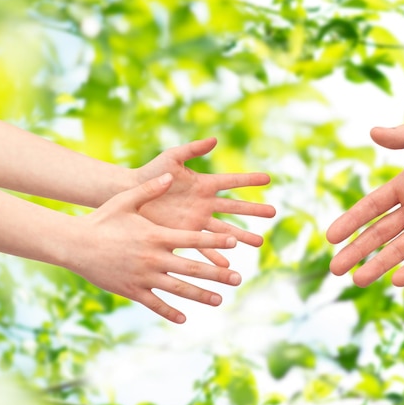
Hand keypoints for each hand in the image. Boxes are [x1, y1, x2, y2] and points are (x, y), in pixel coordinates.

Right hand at [67, 173, 241, 323]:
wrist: (74, 244)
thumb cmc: (101, 220)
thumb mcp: (125, 201)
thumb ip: (150, 190)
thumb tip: (170, 176)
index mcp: (156, 236)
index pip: (193, 239)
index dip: (215, 241)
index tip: (234, 243)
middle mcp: (153, 258)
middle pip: (192, 268)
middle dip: (217, 274)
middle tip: (238, 278)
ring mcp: (143, 277)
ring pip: (178, 289)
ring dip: (201, 295)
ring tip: (220, 300)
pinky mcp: (131, 290)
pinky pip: (154, 304)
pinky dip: (169, 312)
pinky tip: (184, 319)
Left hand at [132, 138, 275, 265]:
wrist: (130, 195)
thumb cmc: (149, 174)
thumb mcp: (171, 158)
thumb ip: (192, 150)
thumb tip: (215, 140)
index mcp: (203, 184)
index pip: (232, 181)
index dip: (249, 180)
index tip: (269, 179)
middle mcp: (204, 203)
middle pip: (235, 208)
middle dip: (254, 210)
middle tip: (273, 213)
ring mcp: (197, 220)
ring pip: (224, 229)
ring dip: (241, 236)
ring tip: (259, 243)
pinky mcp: (185, 234)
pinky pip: (204, 246)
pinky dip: (215, 255)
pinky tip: (227, 264)